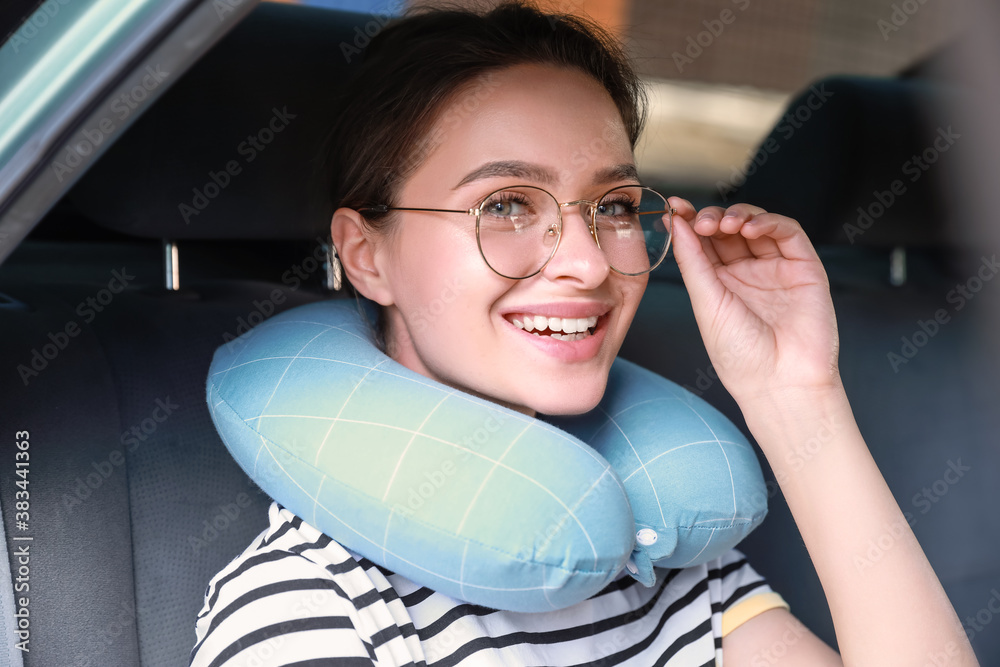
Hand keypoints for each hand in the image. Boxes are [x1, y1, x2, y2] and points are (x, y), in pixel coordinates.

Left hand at [668, 198, 840, 403]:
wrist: (780, 381)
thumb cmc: (740, 355)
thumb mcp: (706, 302)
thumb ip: (692, 260)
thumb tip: (674, 222)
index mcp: (718, 284)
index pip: (702, 243)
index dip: (688, 222)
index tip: (673, 208)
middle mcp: (746, 274)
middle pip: (728, 230)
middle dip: (711, 217)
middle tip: (699, 220)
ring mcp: (775, 269)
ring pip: (757, 225)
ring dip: (739, 216)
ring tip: (723, 224)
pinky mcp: (804, 267)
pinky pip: (788, 232)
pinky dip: (769, 222)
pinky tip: (750, 228)